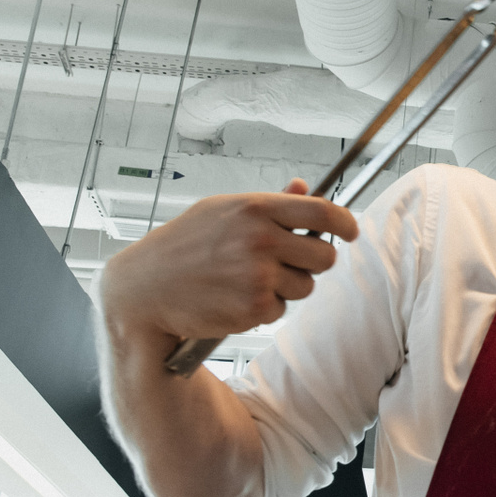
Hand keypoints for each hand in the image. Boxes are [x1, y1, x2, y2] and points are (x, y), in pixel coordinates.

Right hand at [100, 178, 357, 345]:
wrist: (145, 289)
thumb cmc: (183, 246)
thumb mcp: (220, 212)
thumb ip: (268, 203)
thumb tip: (303, 187)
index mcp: (255, 208)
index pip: (322, 212)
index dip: (345, 223)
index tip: (350, 231)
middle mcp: (261, 239)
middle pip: (325, 256)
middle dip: (312, 263)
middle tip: (287, 263)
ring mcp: (259, 275)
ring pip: (306, 286)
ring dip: (286, 288)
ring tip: (247, 280)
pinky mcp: (255, 307)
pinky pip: (281, 309)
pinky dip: (265, 308)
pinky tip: (235, 298)